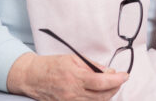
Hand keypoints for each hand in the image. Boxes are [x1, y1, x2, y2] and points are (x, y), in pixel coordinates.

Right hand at [7, 52, 127, 100]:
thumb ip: (92, 65)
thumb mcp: (73, 58)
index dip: (117, 80)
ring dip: (108, 95)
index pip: (102, 82)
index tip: (125, 75)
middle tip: (119, 79)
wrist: (31, 77)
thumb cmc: (51, 65)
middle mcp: (72, 93)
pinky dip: (97, 99)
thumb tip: (108, 71)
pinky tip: (99, 93)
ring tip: (111, 85)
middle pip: (102, 95)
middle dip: (115, 87)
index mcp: (75, 77)